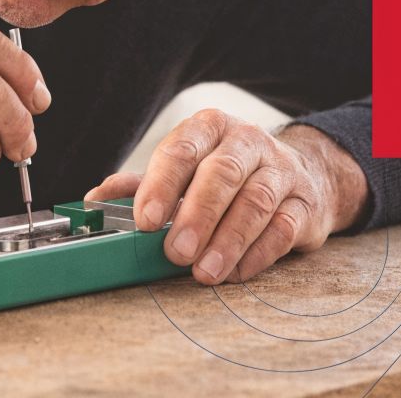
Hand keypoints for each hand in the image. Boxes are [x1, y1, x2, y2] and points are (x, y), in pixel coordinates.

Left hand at [85, 109, 366, 284]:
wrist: (301, 175)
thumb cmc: (228, 175)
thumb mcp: (185, 169)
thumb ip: (142, 184)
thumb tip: (95, 199)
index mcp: (210, 128)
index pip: (183, 150)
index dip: (161, 185)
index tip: (145, 221)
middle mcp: (248, 142)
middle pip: (222, 174)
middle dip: (197, 216)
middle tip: (175, 252)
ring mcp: (282, 171)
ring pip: (256, 202)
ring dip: (228, 240)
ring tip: (204, 272)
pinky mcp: (306, 204)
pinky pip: (284, 228)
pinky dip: (259, 253)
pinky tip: (236, 273)